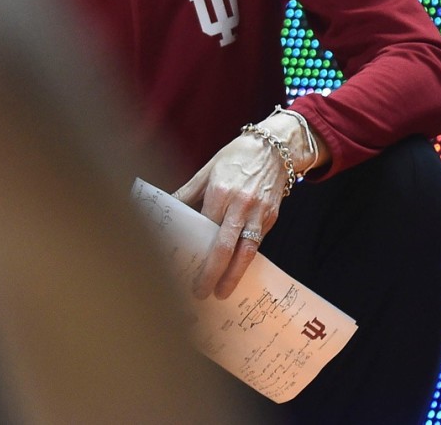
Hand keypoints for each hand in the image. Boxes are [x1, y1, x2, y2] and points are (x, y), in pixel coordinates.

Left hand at [171, 128, 290, 300]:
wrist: (273, 148)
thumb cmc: (236, 156)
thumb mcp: (206, 170)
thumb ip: (188, 192)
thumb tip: (167, 208)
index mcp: (220, 192)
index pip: (203, 228)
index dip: (193, 249)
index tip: (181, 265)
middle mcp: (241, 205)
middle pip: (225, 247)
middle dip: (213, 273)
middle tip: (201, 292)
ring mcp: (259, 214)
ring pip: (246, 252)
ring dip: (234, 275)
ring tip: (222, 292)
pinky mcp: (271, 218)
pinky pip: (257, 244)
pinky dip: (246, 260)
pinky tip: (236, 272)